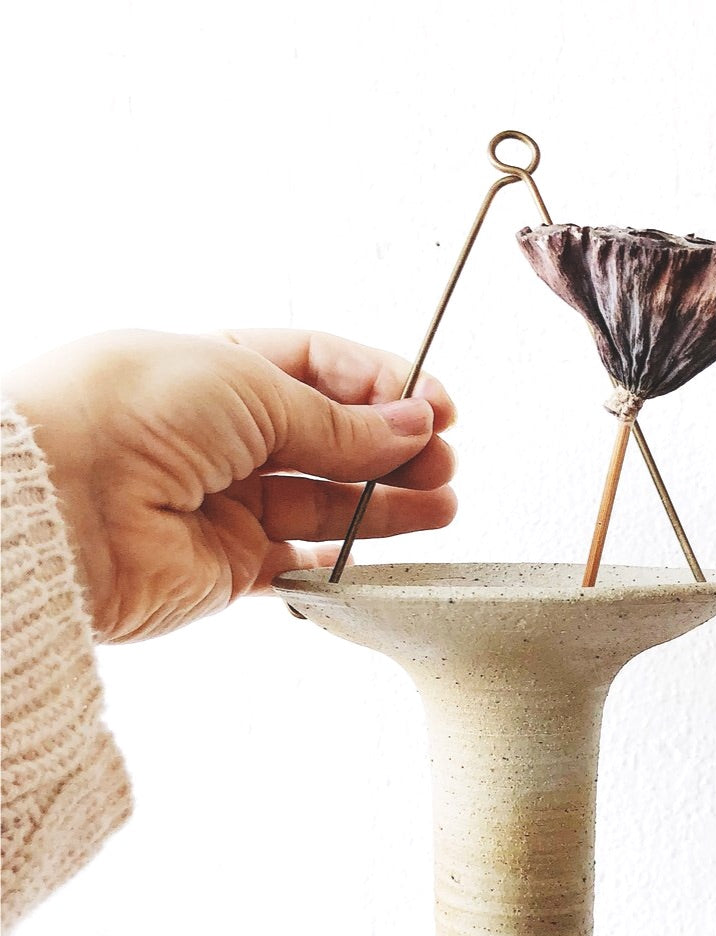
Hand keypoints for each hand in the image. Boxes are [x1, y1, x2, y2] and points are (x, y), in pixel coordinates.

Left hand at [5, 328, 456, 641]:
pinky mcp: (224, 567)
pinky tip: (388, 548)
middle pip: (329, 438)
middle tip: (441, 460)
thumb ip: (335, 421)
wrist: (53, 505)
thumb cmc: (123, 414)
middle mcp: (219, 434)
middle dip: (393, 446)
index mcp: (215, 367)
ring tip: (441, 505)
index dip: (381, 385)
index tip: (434, 405)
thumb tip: (409, 426)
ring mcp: (223, 503)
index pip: (317, 368)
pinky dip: (345, 558)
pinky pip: (299, 565)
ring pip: (324, 502)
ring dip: (386, 502)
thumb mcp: (248, 386)